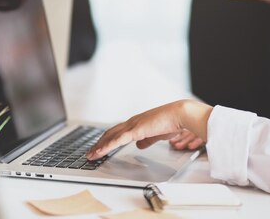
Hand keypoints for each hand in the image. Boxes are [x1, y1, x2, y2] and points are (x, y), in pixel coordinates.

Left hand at [86, 100, 212, 159]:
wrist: (179, 114)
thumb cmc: (171, 122)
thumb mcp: (156, 134)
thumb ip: (147, 139)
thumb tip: (139, 144)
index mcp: (137, 123)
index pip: (117, 132)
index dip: (107, 140)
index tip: (100, 147)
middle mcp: (132, 122)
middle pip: (110, 134)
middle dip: (99, 144)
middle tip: (90, 153)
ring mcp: (132, 125)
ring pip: (110, 137)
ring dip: (99, 146)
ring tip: (91, 155)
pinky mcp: (135, 130)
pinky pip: (117, 140)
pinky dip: (107, 146)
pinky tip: (100, 152)